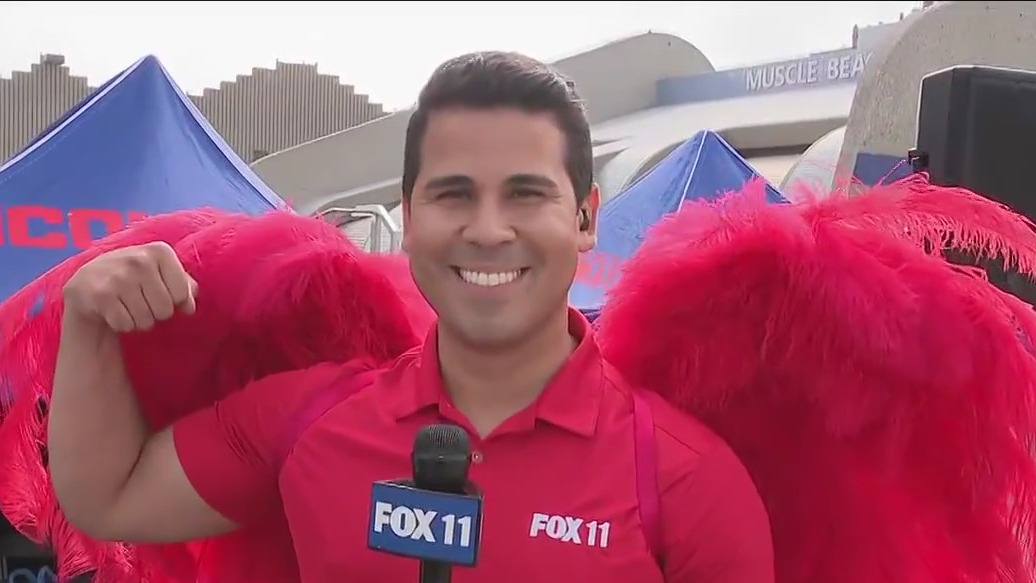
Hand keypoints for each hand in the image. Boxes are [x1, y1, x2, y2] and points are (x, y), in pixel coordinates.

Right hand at [62, 242, 197, 331]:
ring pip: (146, 320)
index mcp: (160, 250)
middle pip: (165, 310)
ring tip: (128, 305)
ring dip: (139, 320)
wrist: (88, 280)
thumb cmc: (135, 277)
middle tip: (141, 301)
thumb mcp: (161, 271)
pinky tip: (113, 311)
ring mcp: (118, 277)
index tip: (161, 292)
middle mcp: (139, 260)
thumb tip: (190, 306)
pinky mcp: (101, 295)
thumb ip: (184, 284)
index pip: (182, 294)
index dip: (174, 301)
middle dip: (156, 313)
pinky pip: (126, 325)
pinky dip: (122, 325)